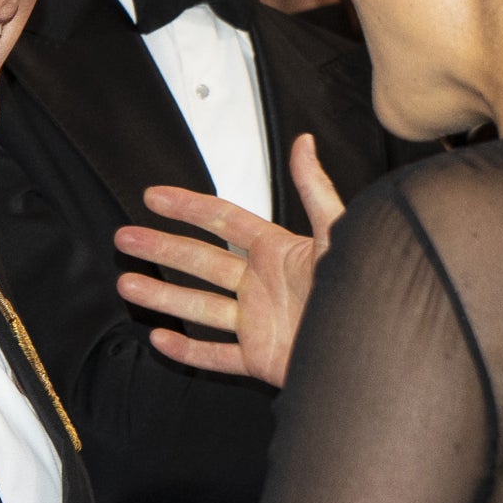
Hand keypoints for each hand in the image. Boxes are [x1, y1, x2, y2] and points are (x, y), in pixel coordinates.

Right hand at [114, 132, 345, 387]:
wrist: (376, 348)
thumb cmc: (363, 290)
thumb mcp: (337, 235)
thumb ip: (316, 191)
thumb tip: (304, 143)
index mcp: (278, 251)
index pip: (224, 221)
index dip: (189, 207)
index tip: (154, 196)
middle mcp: (263, 284)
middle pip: (201, 261)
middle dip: (161, 248)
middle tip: (126, 238)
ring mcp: (259, 322)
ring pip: (200, 307)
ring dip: (163, 295)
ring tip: (127, 284)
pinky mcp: (260, 359)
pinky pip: (216, 356)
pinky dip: (188, 351)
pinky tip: (160, 339)